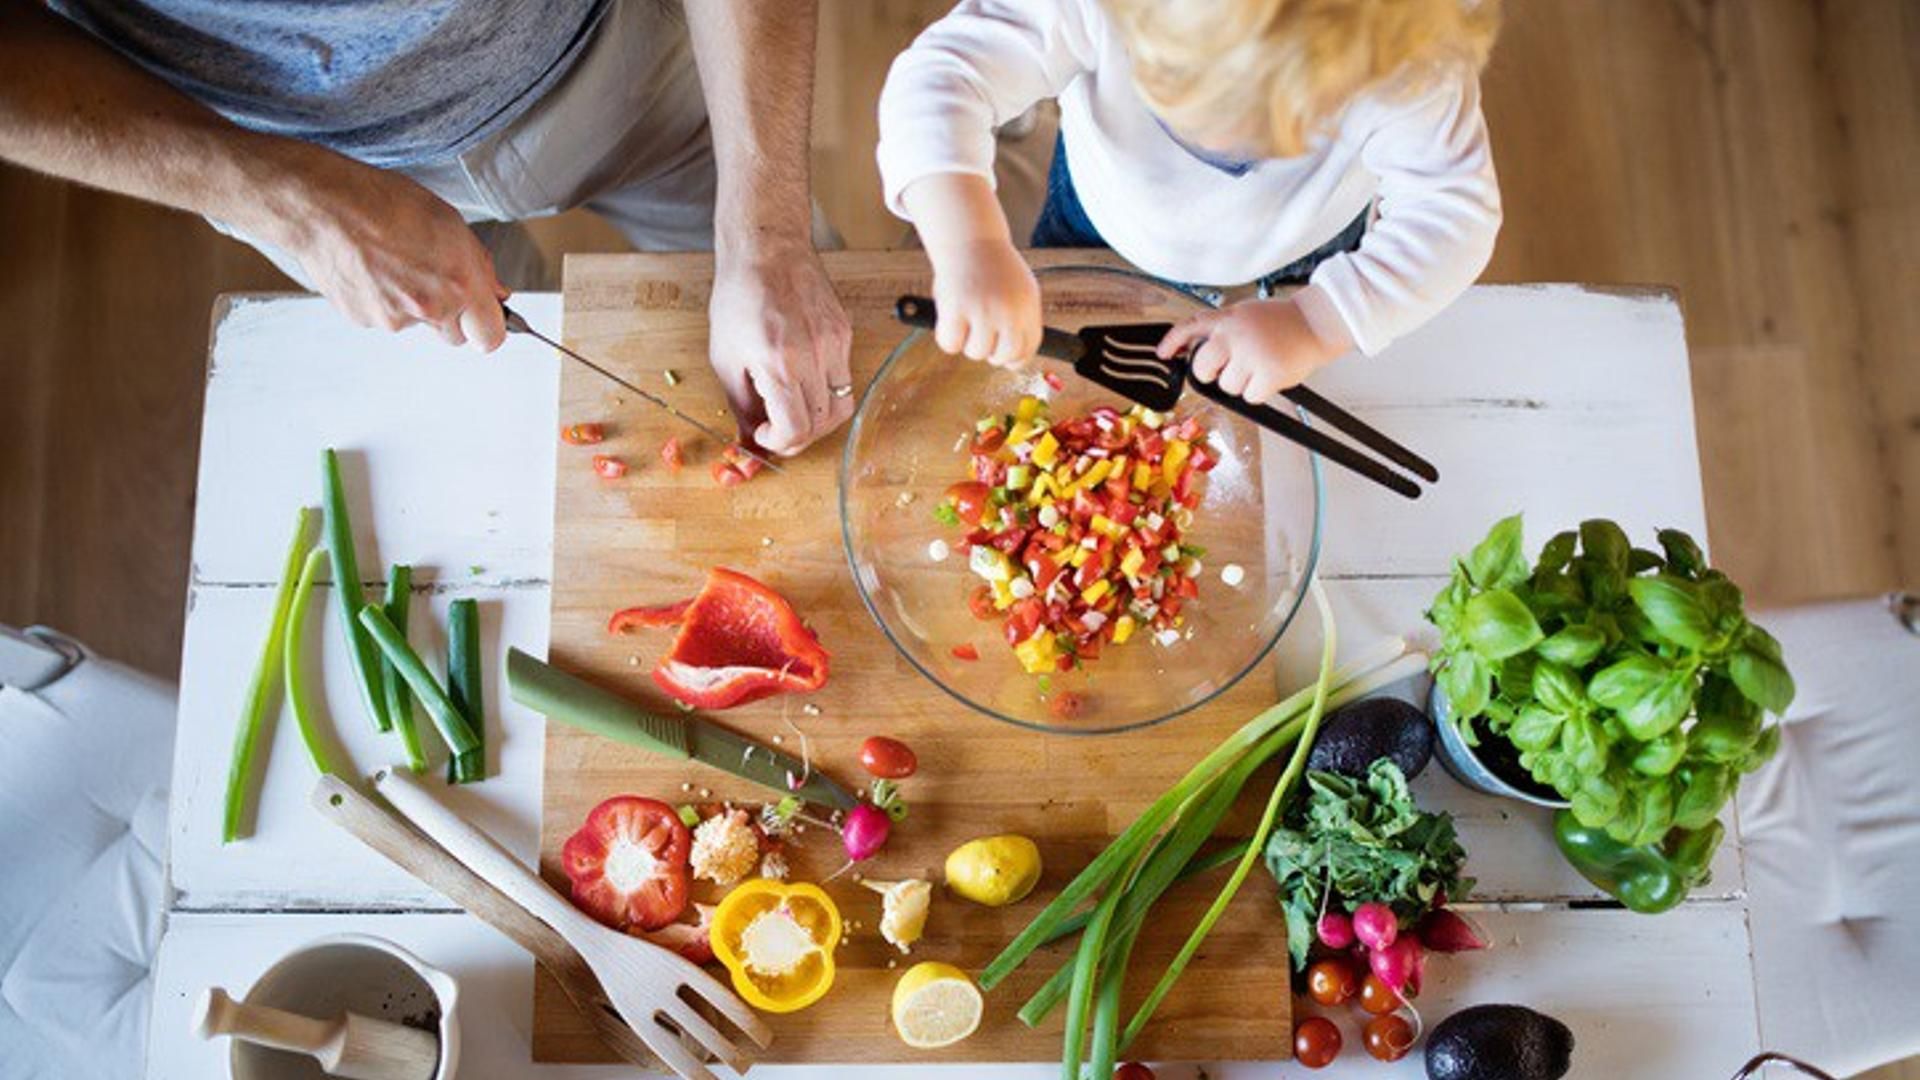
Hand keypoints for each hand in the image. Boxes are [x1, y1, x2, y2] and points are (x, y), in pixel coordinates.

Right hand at [267, 157, 507, 350]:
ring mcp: (395, 318)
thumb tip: (496, 292)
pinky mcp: (365, 320)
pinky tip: (373, 268)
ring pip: (418, 324)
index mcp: (460, 283)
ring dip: (414, 304)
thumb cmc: (384, 203)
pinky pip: (385, 317)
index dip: (488, 327)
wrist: (323, 207)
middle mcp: (431, 307)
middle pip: (455, 335)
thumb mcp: (449, 222)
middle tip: (433, 277)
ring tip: (394, 262)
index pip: (490, 337)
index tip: (483, 317)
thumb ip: (479, 265)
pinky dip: (383, 300)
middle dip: (451, 314)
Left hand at [707, 241, 853, 455]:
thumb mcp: (725, 357)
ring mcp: (835, 343)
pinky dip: (825, 391)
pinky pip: (844, 378)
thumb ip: (741, 405)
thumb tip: (749, 441)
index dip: (780, 443)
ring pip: (841, 406)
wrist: (767, 250)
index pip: (796, 429)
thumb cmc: (739, 297)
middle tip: (778, 430)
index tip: (765, 435)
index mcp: (779, 363)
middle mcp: (813, 356)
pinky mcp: (844, 333)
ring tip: (795, 410)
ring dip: (818, 420)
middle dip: (798, 437)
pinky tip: (804, 380)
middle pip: (821, 424)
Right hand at [926, 236, 1041, 367]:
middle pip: (1003, 355)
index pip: (1028, 348)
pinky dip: (947, 338)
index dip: (1016, 359)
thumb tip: (1015, 358)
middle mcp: (1009, 310)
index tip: (1006, 360)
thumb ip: (1020, 320)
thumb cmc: (992, 266)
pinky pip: (951, 344)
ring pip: (976, 352)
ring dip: (967, 343)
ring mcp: (983, 310)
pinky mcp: (956, 308)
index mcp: (1027, 306)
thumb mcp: (1019, 289)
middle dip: (991, 353)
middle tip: (981, 338)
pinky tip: (949, 320)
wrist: (970, 238)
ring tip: (965, 320)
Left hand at [1158, 297, 1342, 402]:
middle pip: (1202, 369)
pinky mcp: (1268, 375)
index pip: (1190, 326)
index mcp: (1228, 318)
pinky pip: (1249, 397)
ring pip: (1227, 387)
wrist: (1316, 324)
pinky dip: (1258, 392)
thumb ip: (1221, 329)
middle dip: (1212, 374)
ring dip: (1241, 383)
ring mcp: (1251, 356)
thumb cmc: (1282, 322)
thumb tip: (1194, 351)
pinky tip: (1269, 375)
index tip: (1163, 353)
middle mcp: (1235, 336)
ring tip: (1259, 365)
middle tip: (1231, 367)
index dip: (1172, 341)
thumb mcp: (1245, 313)